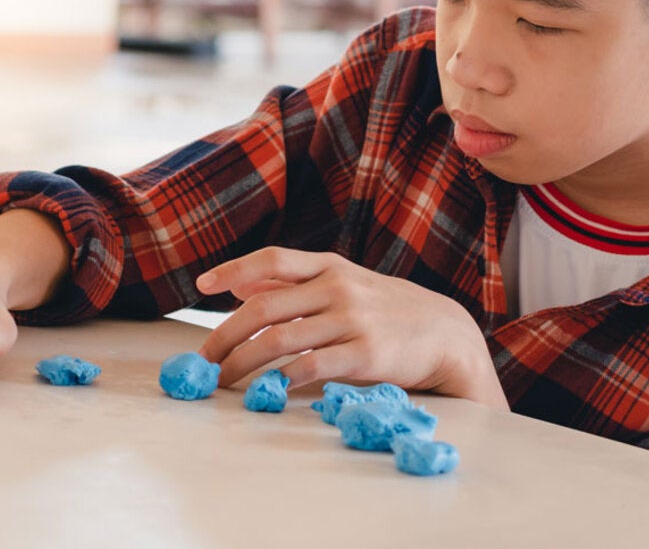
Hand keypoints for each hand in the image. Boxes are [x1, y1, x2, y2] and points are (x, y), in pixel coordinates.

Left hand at [194, 247, 507, 408]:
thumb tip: (238, 284)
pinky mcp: (367, 354)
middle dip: (225, 335)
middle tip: (204, 360)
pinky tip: (267, 388)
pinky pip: (312, 366)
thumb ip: (292, 283)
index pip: (272, 259)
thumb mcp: (343, 283)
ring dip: (242, 364)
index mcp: (329, 266)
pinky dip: (283, 378)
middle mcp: (338, 287)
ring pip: (279, 340)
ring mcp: (353, 320)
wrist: (446, 334)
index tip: (202, 285)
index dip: (233, 268)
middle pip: (264, 308)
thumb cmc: (385, 310)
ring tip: (223, 382)